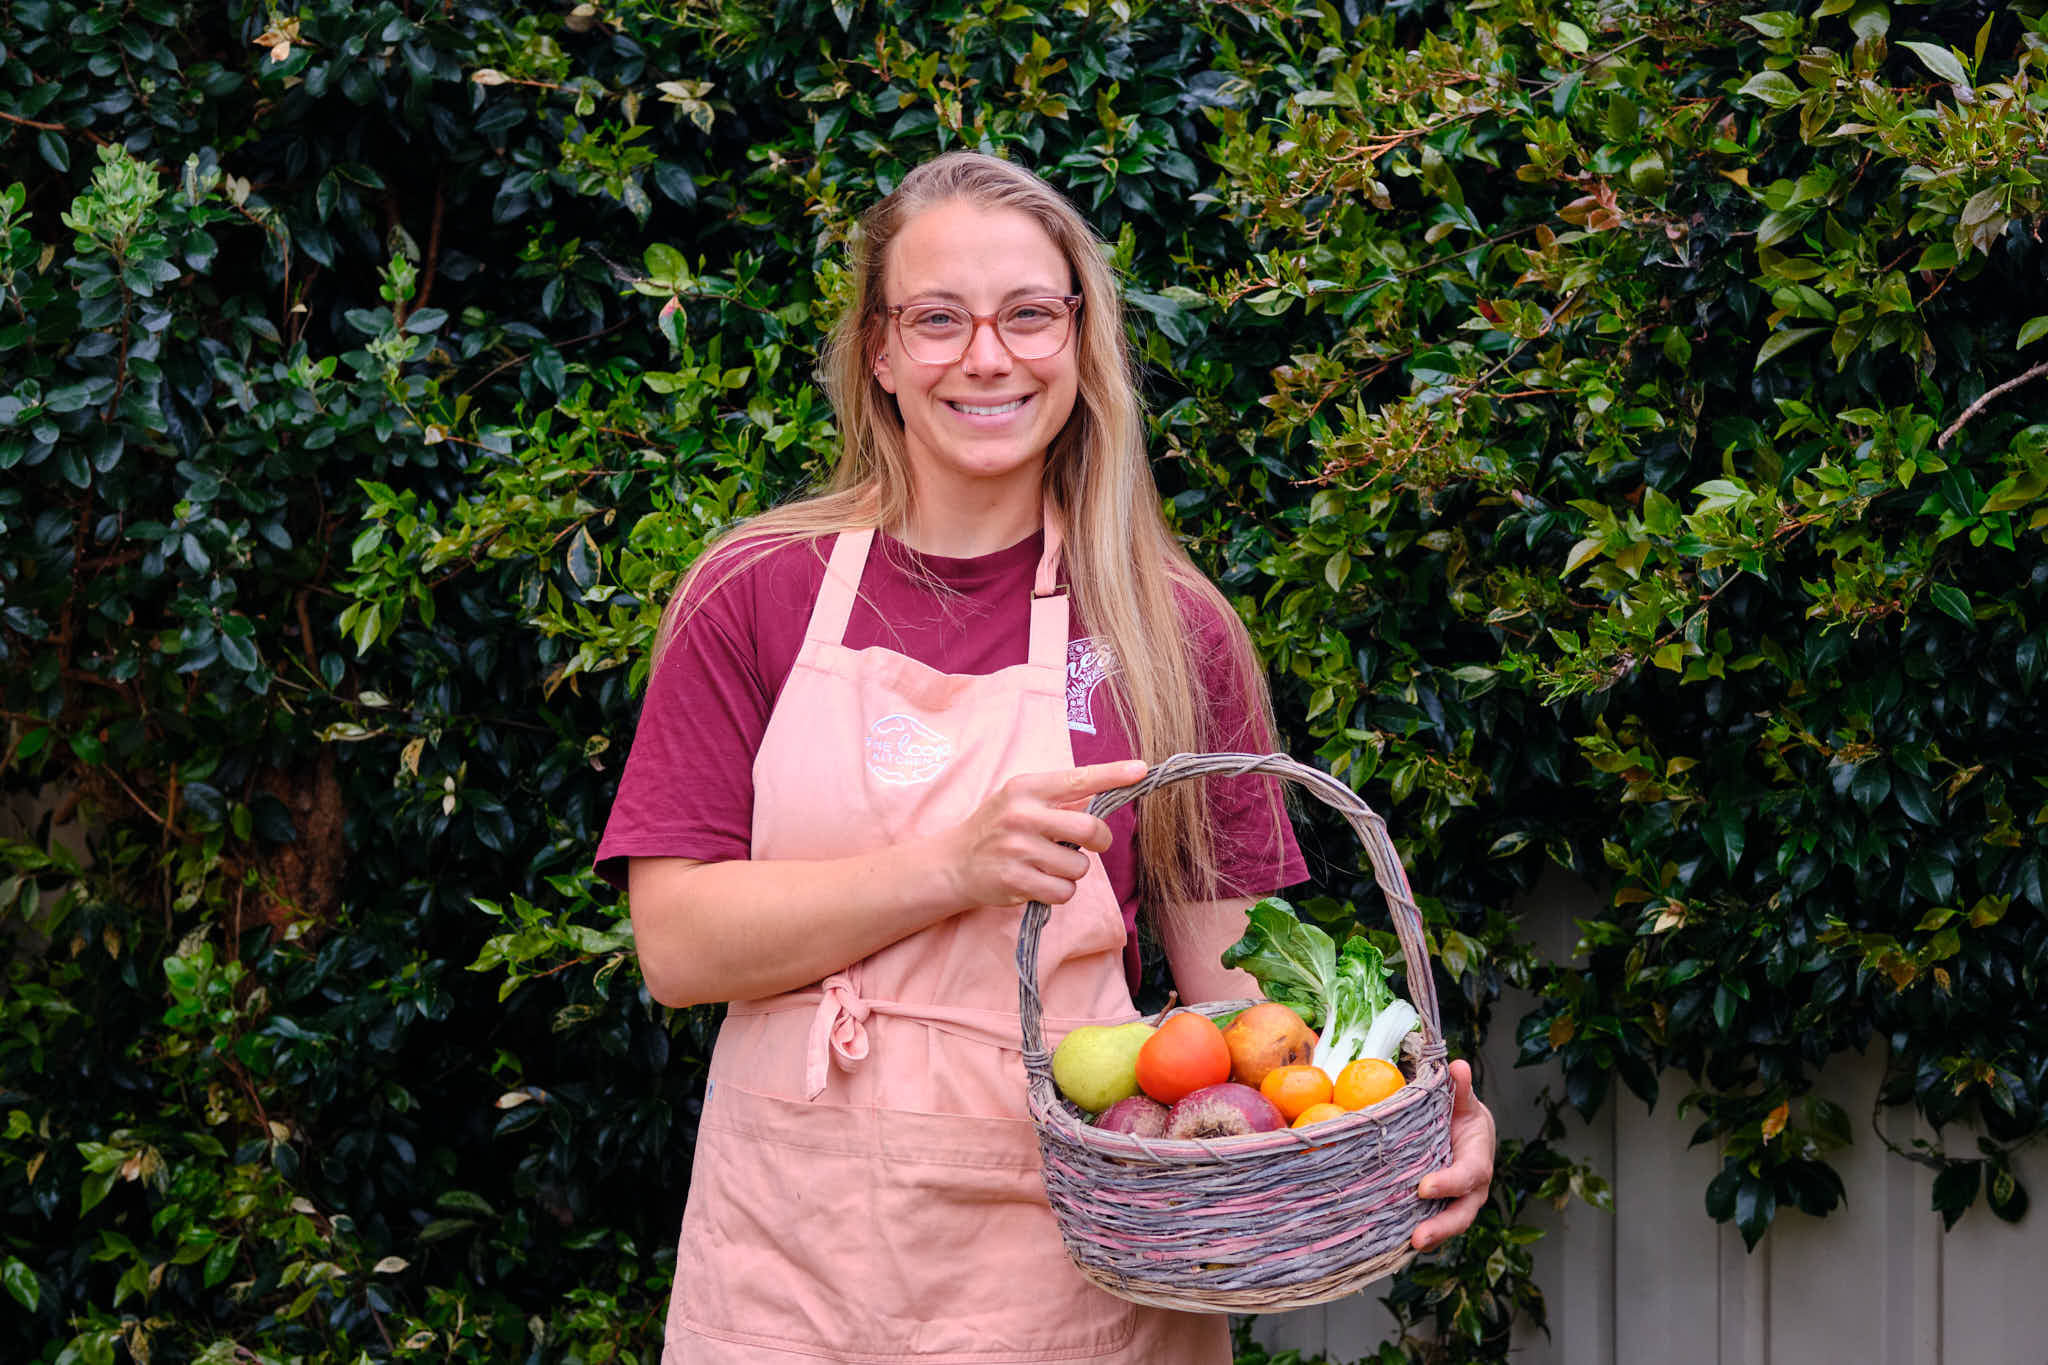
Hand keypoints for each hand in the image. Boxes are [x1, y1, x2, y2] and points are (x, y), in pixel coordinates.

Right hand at [938, 760, 1146, 909]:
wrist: (953, 862)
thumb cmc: (997, 827)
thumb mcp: (1020, 800)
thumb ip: (1058, 798)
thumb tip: (1105, 796)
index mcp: (1026, 788)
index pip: (1078, 779)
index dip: (1113, 775)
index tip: (1141, 770)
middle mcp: (1022, 815)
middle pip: (1089, 828)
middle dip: (1099, 841)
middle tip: (1089, 845)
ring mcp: (1018, 849)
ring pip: (1079, 867)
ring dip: (1072, 871)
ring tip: (1046, 865)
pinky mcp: (1016, 881)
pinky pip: (1064, 892)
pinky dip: (1059, 892)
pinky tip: (1039, 882)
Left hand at [1411, 1058, 1495, 1250]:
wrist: (1463, 1131)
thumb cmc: (1462, 1115)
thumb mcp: (1463, 1100)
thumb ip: (1460, 1088)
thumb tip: (1457, 1066)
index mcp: (1479, 1159)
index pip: (1470, 1175)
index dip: (1450, 1183)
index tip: (1425, 1188)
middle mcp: (1471, 1188)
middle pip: (1462, 1213)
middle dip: (1442, 1227)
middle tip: (1418, 1238)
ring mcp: (1455, 1201)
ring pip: (1447, 1224)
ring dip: (1429, 1237)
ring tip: (1405, 1247)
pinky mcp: (1438, 1208)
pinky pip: (1428, 1222)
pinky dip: (1412, 1232)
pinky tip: (1389, 1241)